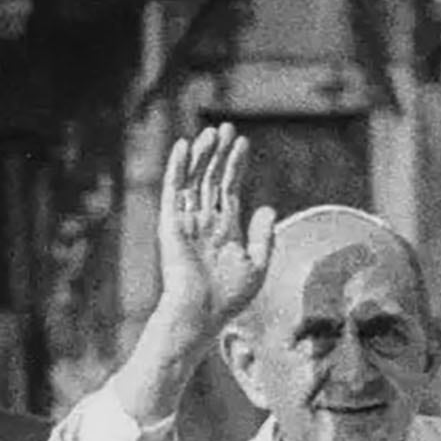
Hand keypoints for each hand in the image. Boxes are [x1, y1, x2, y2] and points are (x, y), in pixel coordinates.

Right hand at [154, 124, 277, 344]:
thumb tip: (268, 206)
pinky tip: (183, 147)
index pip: (229, 188)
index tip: (243, 142)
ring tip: (212, 132)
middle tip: (226, 127)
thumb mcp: (257, 265)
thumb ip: (264, 236)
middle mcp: (204, 222)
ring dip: (202, 155)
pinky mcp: (171, 224)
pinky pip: (174, 191)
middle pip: (212, 179)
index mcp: (225, 230)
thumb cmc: (229, 297)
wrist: (202, 313)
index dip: (236, 165)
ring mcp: (187, 221)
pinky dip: (177, 168)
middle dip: (219, 154)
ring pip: (194, 180)